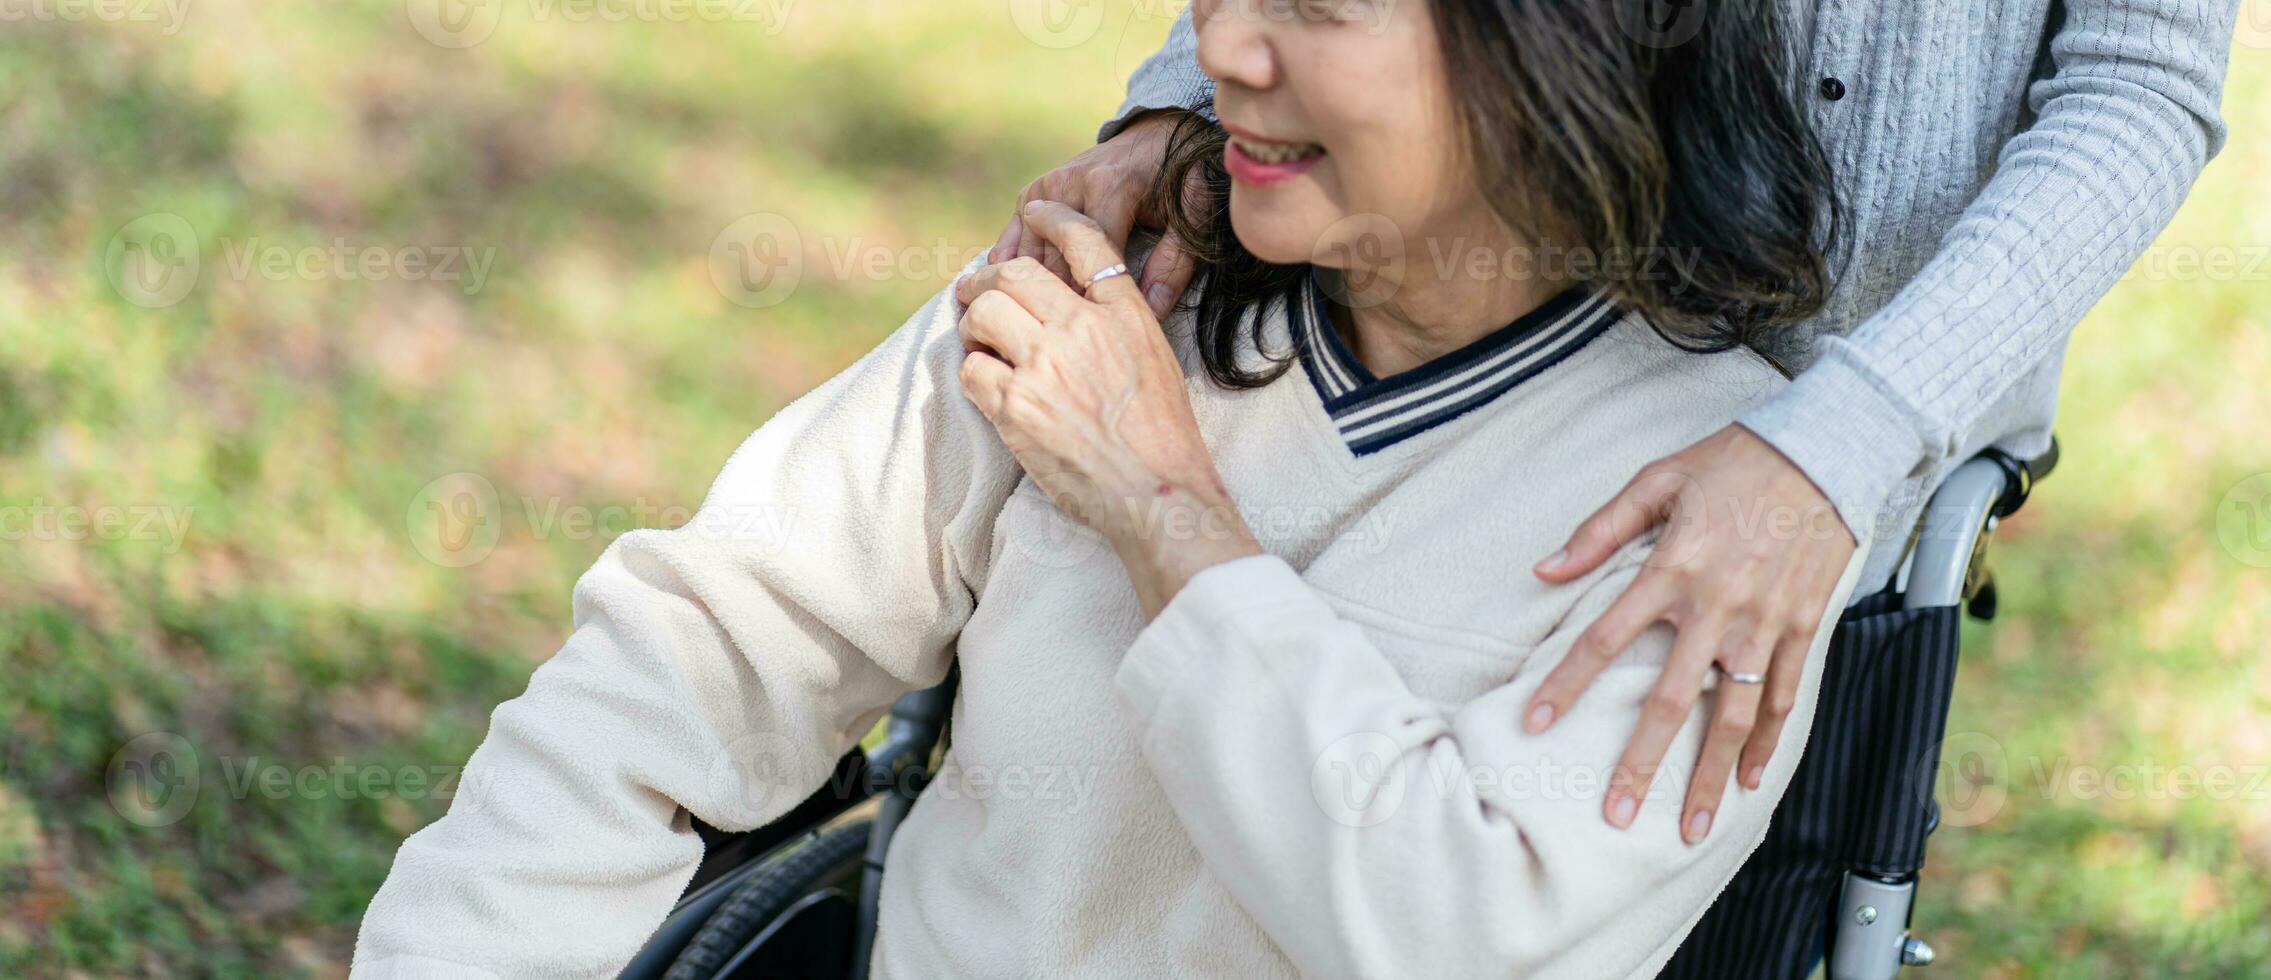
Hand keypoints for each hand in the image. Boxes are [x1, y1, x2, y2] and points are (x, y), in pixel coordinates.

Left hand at [958, 200, 1258, 616]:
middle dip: (987, 277)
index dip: (1054, 217)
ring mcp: (1045, 365)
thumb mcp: (1157, 359)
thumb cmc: (1164, 437)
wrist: (1157, 492)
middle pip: (1016, 272)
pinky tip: (985, 383)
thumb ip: (1119, 322)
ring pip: (984, 313)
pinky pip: (972, 369)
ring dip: (972, 324)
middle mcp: (1082, 328)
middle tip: (974, 288)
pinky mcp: (1015, 406)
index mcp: (1124, 313)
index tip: (1035, 211)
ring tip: (977, 341)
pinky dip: (973, 373)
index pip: (1085, 240)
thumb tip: (1077, 305)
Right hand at [989, 110, 1202, 319]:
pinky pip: (1011, 237)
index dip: (1095, 299)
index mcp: (1111, 187)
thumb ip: (1175, 262)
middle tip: (1065, 344)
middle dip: (1060, 304)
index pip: (1092, 257)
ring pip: (1028, 254)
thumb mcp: (1191, 215)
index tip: (1100, 335)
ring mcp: (1046, 187)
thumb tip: (1153, 309)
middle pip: (1055, 260)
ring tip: (1031, 331)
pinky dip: (1006, 269)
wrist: (1156, 136)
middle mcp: (1071, 183)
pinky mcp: (1033, 194)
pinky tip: (1002, 301)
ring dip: (1028, 293)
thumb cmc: (1178, 180)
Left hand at [1524, 424, 1855, 843]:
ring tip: (1689, 825)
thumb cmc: (1733, 462)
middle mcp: (1716, 606)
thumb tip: (1545, 570)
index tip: (1535, 725)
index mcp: (1671, 568)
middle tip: (1614, 814)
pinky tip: (1747, 781)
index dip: (1566, 685)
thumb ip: (1600, 529)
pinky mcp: (1805, 627)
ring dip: (1709, 775)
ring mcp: (1765, 623)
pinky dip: (1768, 744)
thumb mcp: (1658, 479)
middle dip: (1640, 764)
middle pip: (1670, 700)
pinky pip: (1785, 697)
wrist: (1827, 450)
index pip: (1604, 638)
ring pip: (1734, 716)